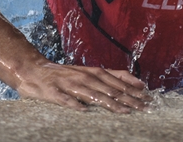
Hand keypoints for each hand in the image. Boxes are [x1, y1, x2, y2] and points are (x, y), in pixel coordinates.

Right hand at [14, 61, 151, 112]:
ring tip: (124, 111)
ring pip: (92, 94)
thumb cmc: (65, 74)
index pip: (118, 79)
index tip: (149, 97)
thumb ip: (111, 77)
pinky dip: (74, 104)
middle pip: (110, 88)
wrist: (33, 70)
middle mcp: (84, 76)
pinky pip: (65, 100)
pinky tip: (83, 111)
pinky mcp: (53, 92)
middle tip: (144, 108)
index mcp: (93, 72)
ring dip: (109, 103)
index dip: (133, 88)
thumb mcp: (89, 72)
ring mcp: (69, 84)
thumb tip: (137, 83)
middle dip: (129, 98)